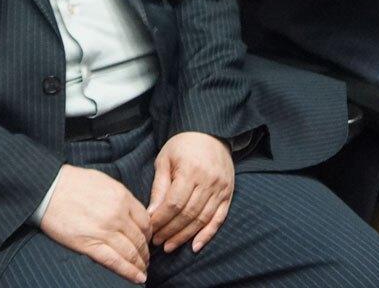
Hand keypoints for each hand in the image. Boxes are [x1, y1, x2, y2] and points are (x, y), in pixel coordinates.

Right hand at [39, 164, 150, 283]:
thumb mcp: (103, 180)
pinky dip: (129, 272)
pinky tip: (138, 278)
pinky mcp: (89, 245)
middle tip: (146, 259)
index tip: (147, 240)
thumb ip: (120, 196)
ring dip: (139, 264)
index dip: (149, 234)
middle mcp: (118, 215)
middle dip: (145, 252)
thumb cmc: (72, 182)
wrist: (47, 189)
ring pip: (131, 252)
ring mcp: (105, 231)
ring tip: (142, 271)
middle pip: (140, 239)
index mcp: (122, 197)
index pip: (145, 221)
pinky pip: (115, 262)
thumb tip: (130, 210)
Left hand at [147, 132, 234, 254]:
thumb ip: (159, 187)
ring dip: (185, 236)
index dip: (161, 219)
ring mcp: (221, 189)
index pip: (174, 203)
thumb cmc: (183, 145)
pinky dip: (207, 235)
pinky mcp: (228, 194)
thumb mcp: (165, 160)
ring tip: (169, 246)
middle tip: (157, 241)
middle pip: (188, 214)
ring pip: (202, 219)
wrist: (211, 133)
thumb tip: (151, 214)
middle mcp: (208, 181)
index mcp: (190, 170)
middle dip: (170, 231)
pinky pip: (219, 219)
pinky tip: (195, 246)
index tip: (150, 229)